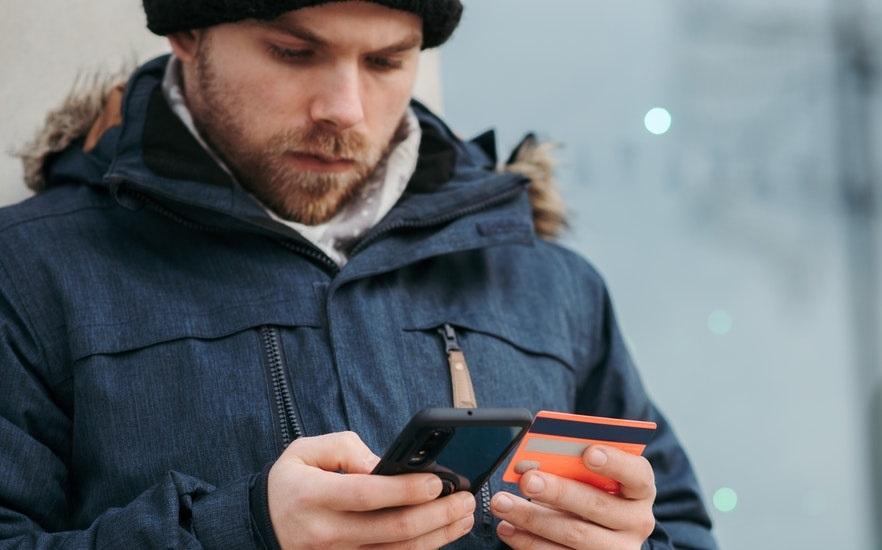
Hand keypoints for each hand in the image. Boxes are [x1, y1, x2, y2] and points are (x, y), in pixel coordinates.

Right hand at [268, 431, 475, 548]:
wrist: (265, 522)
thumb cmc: (292, 481)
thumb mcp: (306, 450)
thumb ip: (346, 449)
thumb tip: (385, 464)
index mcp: (313, 496)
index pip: (367, 494)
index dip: (406, 489)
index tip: (438, 481)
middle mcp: (325, 533)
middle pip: (391, 529)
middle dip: (436, 514)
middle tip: (465, 499)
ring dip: (438, 536)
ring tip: (463, 516)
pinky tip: (440, 535)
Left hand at [490, 445, 655, 548]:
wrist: (603, 534)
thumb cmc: (594, 491)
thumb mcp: (593, 476)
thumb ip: (572, 464)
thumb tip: (531, 459)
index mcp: (640, 490)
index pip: (637, 474)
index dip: (614, 462)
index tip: (588, 452)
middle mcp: (636, 522)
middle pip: (597, 506)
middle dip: (558, 491)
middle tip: (527, 480)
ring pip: (574, 535)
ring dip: (532, 518)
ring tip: (502, 503)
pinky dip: (529, 543)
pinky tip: (508, 529)